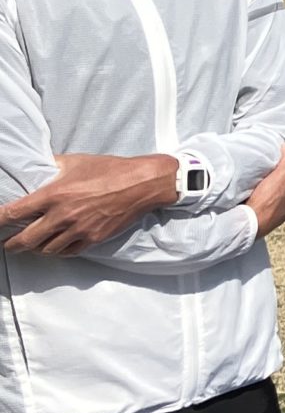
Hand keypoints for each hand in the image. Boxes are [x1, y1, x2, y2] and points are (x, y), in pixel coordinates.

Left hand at [0, 153, 179, 255]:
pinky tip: (55, 247)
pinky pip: (68, 251)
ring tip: (30, 247)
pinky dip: (58, 251)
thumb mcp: (75, 161)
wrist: (142, 184)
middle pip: (26, 239)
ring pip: (46, 249)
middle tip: (6, 244)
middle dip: (11, 244)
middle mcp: (63, 215)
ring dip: (35, 249)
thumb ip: (52, 166)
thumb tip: (38, 166)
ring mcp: (79, 230)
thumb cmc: (109, 169)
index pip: (14, 213)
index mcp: (53, 195)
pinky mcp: (94, 238)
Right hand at [247, 147, 284, 238]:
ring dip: (278, 180)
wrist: (248, 223)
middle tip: (282, 161)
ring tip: (269, 171)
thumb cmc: (267, 202)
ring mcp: (280, 210)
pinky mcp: (267, 212)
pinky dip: (267, 189)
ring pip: (283, 190)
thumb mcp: (282, 176)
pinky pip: (270, 197)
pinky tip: (258, 185)